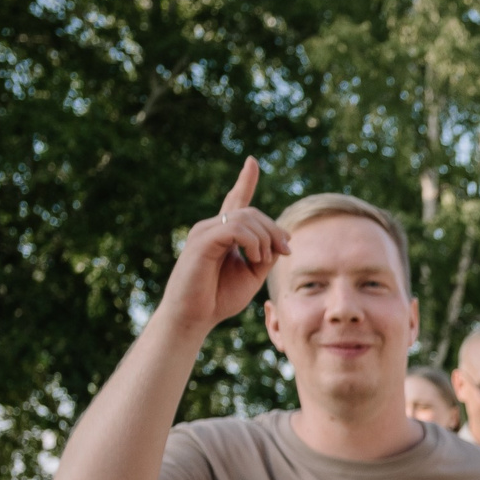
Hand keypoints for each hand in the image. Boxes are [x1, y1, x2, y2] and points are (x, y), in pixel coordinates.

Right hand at [153, 158, 289, 339]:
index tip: (252, 162)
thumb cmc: (219, 299)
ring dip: (265, 238)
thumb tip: (280, 238)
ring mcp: (204, 232)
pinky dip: (253, 242)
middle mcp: (211, 227)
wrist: (193, 317)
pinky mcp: (201, 242)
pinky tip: (254, 257)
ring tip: (263, 260)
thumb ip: (266, 254)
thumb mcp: (252, 275)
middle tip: (285, 251)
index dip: (245, 180)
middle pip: (252, 212)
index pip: (235, 200)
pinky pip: (235, 229)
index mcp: (222, 233)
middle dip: (275, 230)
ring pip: (246, 218)